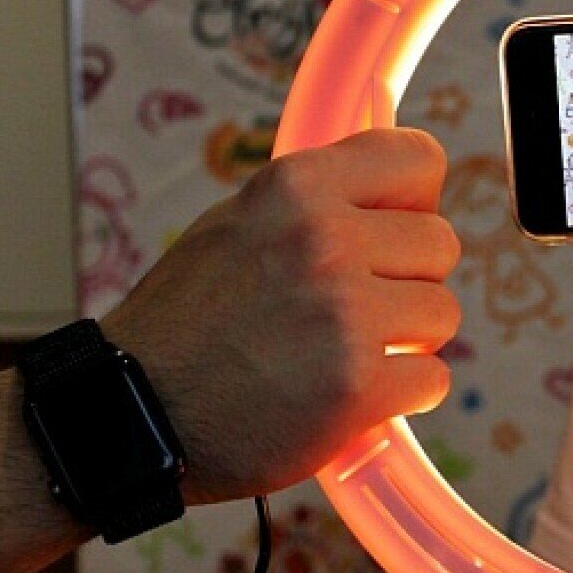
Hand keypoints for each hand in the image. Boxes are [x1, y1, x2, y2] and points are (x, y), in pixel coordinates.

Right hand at [101, 128, 460, 504]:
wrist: (129, 414)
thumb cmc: (186, 322)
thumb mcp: (238, 223)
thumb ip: (317, 200)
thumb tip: (395, 188)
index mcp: (296, 187)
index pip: (419, 159)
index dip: (416, 201)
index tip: (395, 229)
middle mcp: (324, 239)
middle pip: (440, 244)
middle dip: (407, 280)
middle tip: (353, 308)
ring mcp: (344, 314)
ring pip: (443, 313)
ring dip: (406, 340)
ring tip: (344, 352)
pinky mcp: (357, 386)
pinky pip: (432, 379)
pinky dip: (403, 396)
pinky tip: (351, 395)